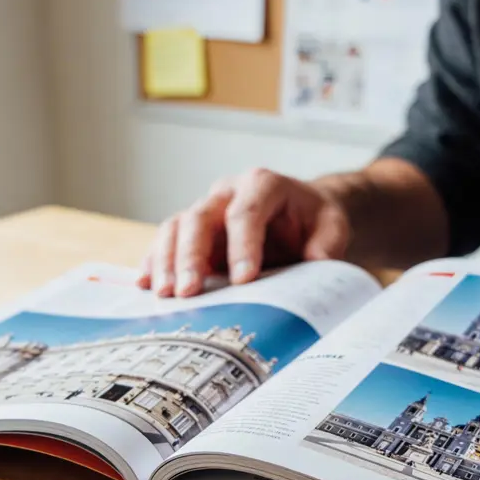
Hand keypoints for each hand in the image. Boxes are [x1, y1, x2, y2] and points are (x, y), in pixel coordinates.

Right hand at [137, 168, 350, 296]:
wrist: (300, 215)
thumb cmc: (313, 220)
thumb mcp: (332, 226)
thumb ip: (327, 243)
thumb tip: (315, 262)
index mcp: (262, 185)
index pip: (246, 212)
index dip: (242, 246)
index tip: (243, 280)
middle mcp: (227, 192)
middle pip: (200, 217)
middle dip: (192, 255)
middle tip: (188, 292)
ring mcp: (205, 210)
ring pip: (175, 227)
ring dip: (166, 261)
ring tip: (165, 295)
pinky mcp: (191, 232)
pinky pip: (166, 241)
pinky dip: (154, 262)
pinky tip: (146, 285)